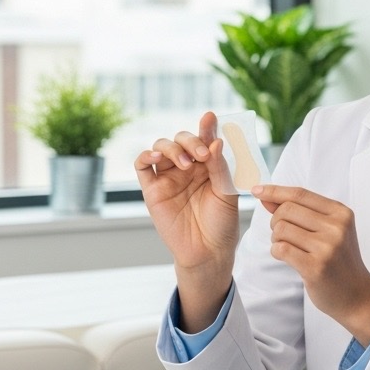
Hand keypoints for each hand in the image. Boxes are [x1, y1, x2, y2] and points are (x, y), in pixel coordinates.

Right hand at [135, 111, 241, 327]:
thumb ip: (220, 167)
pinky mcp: (152, 189)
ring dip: (172, 148)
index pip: (205, 139)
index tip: (210, 117)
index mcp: (208, 164)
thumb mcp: (227, 192)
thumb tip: (216, 141)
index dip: (207, 127)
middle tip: (202, 154)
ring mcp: (169, 177)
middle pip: (182, 139)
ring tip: (185, 162)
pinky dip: (146, 156)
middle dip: (191, 141)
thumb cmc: (222, 223)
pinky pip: (142, 166)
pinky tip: (156, 157)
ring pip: (161, 147)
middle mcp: (188, 167)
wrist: (208, 251)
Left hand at [255, 184, 369, 345]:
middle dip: (276, 221)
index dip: (275, 191)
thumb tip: (268, 197)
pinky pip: (280, 249)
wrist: (357, 295)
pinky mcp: (315, 267)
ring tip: (289, 248)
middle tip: (284, 236)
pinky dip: (277, 252)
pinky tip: (287, 257)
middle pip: (287, 210)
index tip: (257, 191)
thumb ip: (301, 212)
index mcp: (341, 213)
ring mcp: (327, 247)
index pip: (300, 194)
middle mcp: (336, 227)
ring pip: (281, 229)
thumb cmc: (339, 261)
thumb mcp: (329, 230)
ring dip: (277, 239)